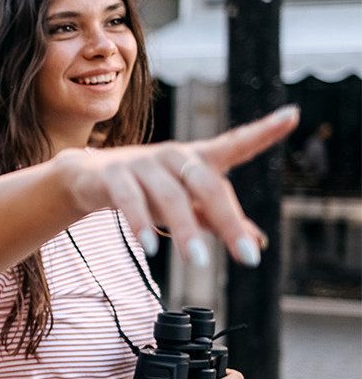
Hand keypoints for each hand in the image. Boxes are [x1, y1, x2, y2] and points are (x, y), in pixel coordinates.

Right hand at [58, 104, 298, 265]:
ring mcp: (142, 164)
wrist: (87, 178)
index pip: (235, 143)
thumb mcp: (185, 205)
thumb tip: (258, 241)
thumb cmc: (146, 189)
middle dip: (229, 219)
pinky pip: (130, 201)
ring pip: (170, 196)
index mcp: (197, 159)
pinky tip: (150, 248)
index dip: (263, 130)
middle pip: (206, 183)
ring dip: (185, 231)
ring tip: (198, 262)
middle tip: (248, 256)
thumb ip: (218, 220)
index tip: (292, 115)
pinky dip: (141, 224)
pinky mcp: (113, 176)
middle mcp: (173, 156)